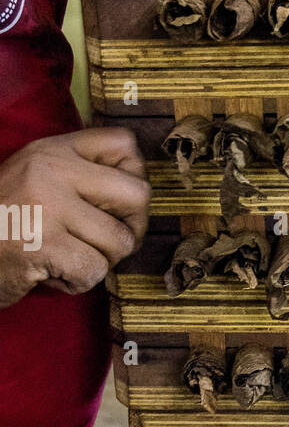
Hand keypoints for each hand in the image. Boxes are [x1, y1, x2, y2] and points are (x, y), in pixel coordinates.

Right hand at [0, 127, 148, 307]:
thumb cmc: (4, 223)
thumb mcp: (37, 180)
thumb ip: (81, 175)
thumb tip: (138, 196)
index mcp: (53, 150)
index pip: (124, 144)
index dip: (133, 177)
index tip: (114, 203)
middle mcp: (51, 170)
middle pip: (137, 194)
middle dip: (130, 227)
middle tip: (105, 242)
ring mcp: (47, 206)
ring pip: (120, 240)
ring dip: (100, 261)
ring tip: (68, 259)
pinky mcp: (43, 245)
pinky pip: (95, 270)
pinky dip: (78, 282)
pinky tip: (52, 275)